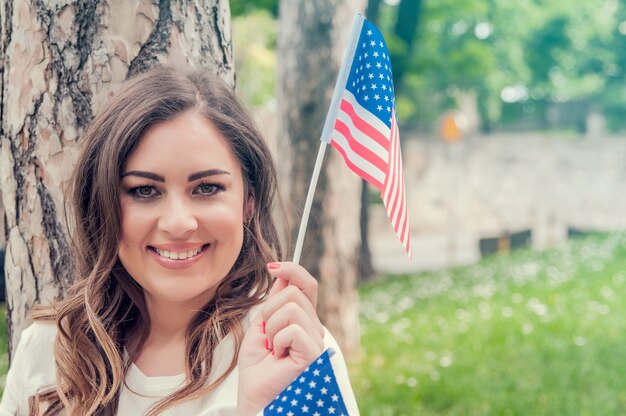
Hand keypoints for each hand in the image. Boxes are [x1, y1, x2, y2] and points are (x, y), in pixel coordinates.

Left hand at [237, 262, 324, 415]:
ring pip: (292, 308)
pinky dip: (277, 340)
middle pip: (294, 292)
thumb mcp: (262, 327)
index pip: (306, 285)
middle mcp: (314, 328)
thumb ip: (274, 303)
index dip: (292, 270)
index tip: (272, 267)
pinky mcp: (314, 353)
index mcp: (303, 320)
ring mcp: (316, 340)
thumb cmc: (259, 368)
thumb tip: (282, 275)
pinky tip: (278, 356)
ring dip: (272, 327)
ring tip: (273, 348)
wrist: (256, 397)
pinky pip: (293, 329)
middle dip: (270, 309)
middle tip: (267, 336)